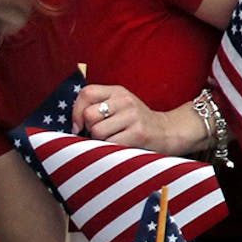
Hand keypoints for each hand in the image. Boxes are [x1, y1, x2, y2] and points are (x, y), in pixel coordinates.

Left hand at [71, 84, 205, 155]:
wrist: (168, 132)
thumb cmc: (136, 122)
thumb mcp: (119, 106)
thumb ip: (97, 106)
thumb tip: (73, 124)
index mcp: (118, 91)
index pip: (86, 93)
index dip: (76, 111)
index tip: (78, 126)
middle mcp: (125, 100)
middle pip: (89, 115)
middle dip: (89, 129)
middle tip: (101, 135)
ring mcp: (133, 116)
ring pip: (97, 132)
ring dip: (100, 142)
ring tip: (114, 140)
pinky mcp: (138, 134)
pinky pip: (109, 144)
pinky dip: (110, 149)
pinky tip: (121, 146)